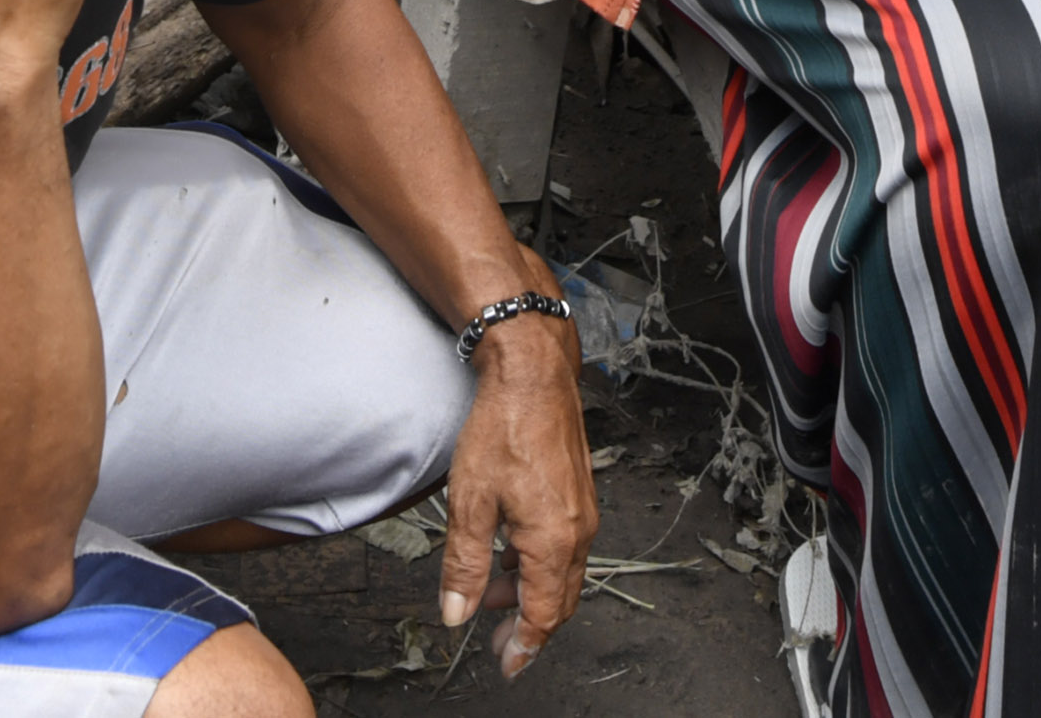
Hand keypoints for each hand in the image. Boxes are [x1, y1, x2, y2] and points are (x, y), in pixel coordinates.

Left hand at [435, 296, 594, 679]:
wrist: (533, 374)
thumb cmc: (503, 427)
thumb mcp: (469, 503)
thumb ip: (464, 566)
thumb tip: (457, 612)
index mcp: (552, 539)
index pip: (543, 613)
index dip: (524, 646)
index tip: (508, 666)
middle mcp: (578, 530)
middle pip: (560, 600)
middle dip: (528, 627)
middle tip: (498, 645)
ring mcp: (583, 511)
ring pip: (564, 574)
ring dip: (530, 593)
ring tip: (492, 592)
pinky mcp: (580, 494)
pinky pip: (566, 547)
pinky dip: (539, 564)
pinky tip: (510, 554)